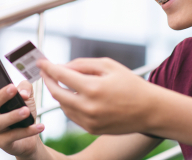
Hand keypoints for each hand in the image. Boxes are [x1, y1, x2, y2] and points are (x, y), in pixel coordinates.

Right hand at [0, 59, 44, 157]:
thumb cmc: (23, 112)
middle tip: (13, 88)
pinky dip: (28, 130)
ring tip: (26, 110)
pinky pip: (15, 135)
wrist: (28, 138)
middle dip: (1, 95)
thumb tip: (23, 91)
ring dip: (14, 115)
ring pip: (0, 121)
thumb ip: (24, 88)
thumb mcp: (26, 96)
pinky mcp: (3, 142)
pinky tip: (40, 125)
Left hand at [38, 58, 157, 134]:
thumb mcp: (109, 66)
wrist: (149, 110)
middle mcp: (88, 106)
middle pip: (57, 93)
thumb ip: (83, 64)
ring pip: (63, 105)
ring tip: (63, 82)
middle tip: (46, 72)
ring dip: (59, 93)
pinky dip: (68, 104)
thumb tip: (63, 67)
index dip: (49, 67)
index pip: (62, 76)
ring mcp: (89, 120)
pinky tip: (74, 95)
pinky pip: (72, 115)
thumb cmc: (130, 84)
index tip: (41, 62)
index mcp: (93, 88)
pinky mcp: (91, 129)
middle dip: (48, 81)